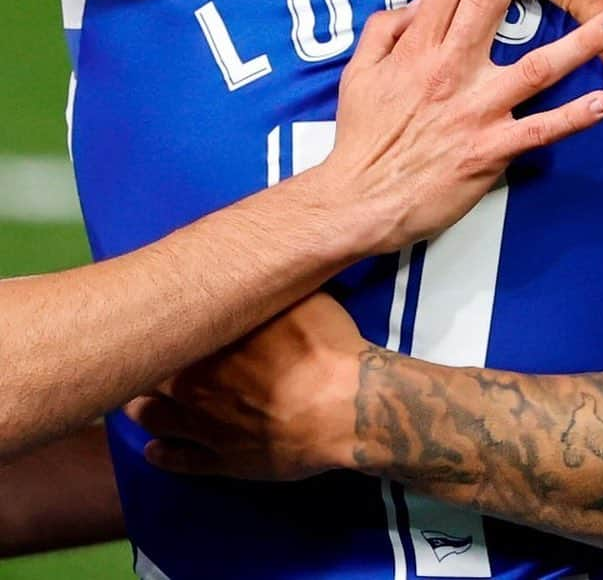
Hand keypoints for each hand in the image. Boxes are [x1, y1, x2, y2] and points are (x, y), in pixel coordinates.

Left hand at [129, 293, 363, 480]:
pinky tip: (152, 451)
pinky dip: (162, 455)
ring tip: (133, 403)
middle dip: (142, 366)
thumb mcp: (301, 296)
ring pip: (156, 418)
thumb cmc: (322, 345)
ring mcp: (206, 428)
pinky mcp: (223, 462)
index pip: (166, 329)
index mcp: (210, 341)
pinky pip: (180, 461)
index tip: (145, 315)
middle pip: (153, 374)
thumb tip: (255, 265)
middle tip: (134, 357)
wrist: (344, 407)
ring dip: (141, 410)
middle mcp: (196, 384)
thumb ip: (267, 288)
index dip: (154, 323)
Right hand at [311, 0, 602, 254]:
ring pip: (537, 66)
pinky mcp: (491, 149)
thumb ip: (385, 29)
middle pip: (493, 6)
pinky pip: (540, 129)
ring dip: (582, 42)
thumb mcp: (359, 72)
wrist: (359, 202)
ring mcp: (476, 110)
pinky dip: (574, 117)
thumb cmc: (362, 138)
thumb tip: (416, 3)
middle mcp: (450, 70)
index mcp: (417, 49)